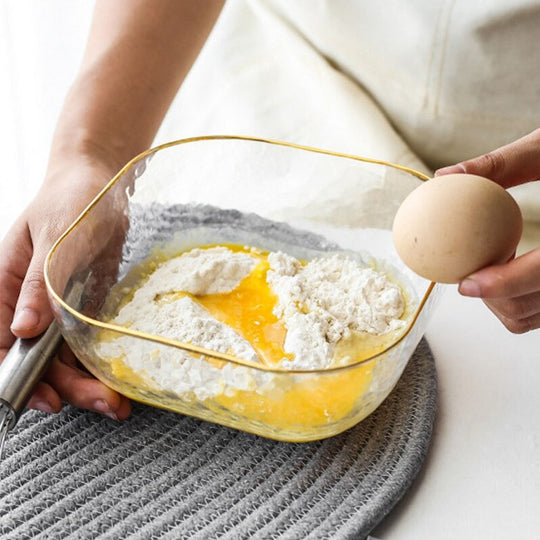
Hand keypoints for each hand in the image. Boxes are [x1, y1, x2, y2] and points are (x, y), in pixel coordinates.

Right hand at [0, 157, 131, 418]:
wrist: (101, 183)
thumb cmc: (71, 199)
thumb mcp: (54, 239)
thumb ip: (39, 284)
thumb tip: (22, 330)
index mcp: (3, 287)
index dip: (15, 376)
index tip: (45, 398)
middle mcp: (27, 304)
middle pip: (34, 358)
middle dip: (63, 385)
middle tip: (99, 402)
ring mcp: (56, 309)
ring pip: (62, 357)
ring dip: (86, 382)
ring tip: (116, 402)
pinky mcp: (83, 308)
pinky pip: (86, 343)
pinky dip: (99, 363)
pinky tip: (117, 378)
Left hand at [435, 128, 539, 332]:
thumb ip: (500, 164)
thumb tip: (444, 175)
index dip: (502, 285)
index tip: (466, 283)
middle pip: (528, 306)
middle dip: (490, 296)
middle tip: (469, 270)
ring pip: (531, 317)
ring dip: (501, 300)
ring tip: (492, 264)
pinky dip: (517, 300)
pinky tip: (511, 267)